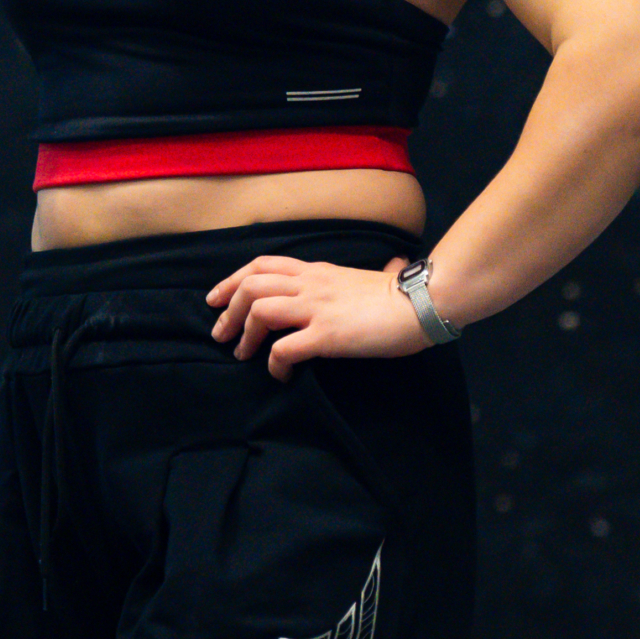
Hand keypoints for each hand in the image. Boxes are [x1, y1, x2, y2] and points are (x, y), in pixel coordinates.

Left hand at [206, 255, 430, 380]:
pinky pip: (284, 349)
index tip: (216, 298)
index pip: (262, 265)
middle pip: (251, 286)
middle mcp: (310, 285)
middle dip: (228, 309)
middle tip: (220, 333)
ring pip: (259, 311)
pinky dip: (273, 363)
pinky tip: (279, 374)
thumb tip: (394, 264)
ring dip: (244, 335)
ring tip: (242, 354)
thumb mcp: (377, 275)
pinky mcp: (326, 335)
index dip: (232, 280)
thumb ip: (372, 271)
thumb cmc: (405, 294)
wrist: (423, 304)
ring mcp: (316, 309)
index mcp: (317, 271)